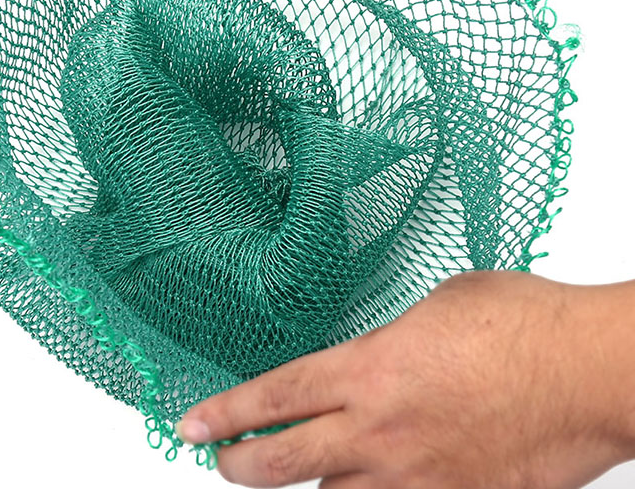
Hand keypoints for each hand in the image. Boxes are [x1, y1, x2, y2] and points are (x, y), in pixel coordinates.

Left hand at [176, 270, 634, 487]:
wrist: (586, 369)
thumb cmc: (520, 324)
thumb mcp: (437, 306)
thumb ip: (393, 339)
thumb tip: (383, 353)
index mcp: (370, 371)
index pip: (275, 397)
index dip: (225, 413)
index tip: (192, 424)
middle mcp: (381, 432)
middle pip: (283, 465)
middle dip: (240, 465)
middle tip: (220, 460)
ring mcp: (417, 478)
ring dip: (305, 488)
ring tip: (289, 474)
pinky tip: (369, 488)